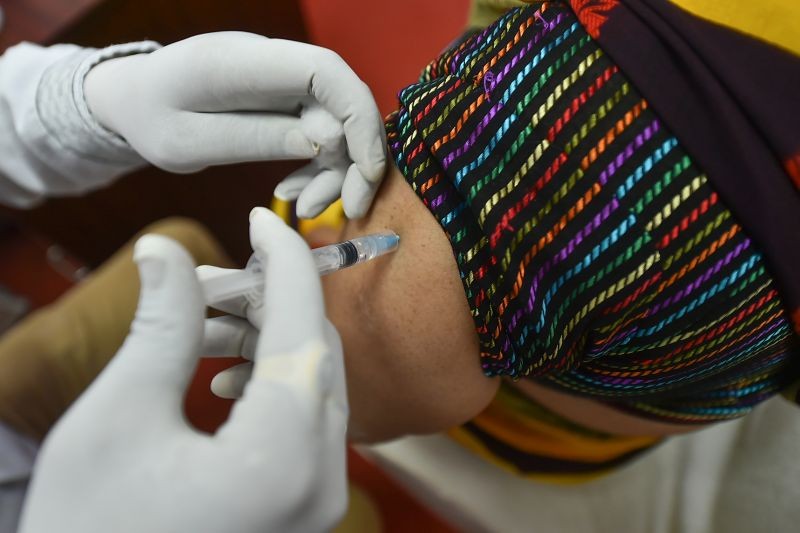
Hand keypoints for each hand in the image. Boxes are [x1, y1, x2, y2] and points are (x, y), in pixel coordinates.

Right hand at [19, 208, 347, 532]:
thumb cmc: (87, 531)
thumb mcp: (116, 420)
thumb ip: (160, 327)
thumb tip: (167, 249)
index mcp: (279, 458)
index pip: (303, 327)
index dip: (285, 260)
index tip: (263, 216)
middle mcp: (320, 483)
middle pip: (319, 356)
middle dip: (276, 300)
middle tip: (223, 272)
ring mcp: (318, 503)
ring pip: (316, 388)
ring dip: (272, 341)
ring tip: (212, 318)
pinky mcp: (303, 510)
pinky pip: (306, 424)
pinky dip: (274, 385)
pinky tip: (223, 374)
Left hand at [84, 32, 386, 217]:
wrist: (133, 100)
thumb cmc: (149, 118)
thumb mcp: (188, 142)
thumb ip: (254, 138)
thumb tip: (325, 141)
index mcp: (242, 61)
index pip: (324, 70)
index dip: (358, 117)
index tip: (367, 172)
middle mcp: (272, 62)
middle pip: (341, 101)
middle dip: (355, 158)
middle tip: (347, 209)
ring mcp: (282, 80)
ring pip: (336, 123)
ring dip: (334, 171)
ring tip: (306, 209)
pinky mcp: (285, 100)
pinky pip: (319, 133)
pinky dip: (317, 167)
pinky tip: (293, 194)